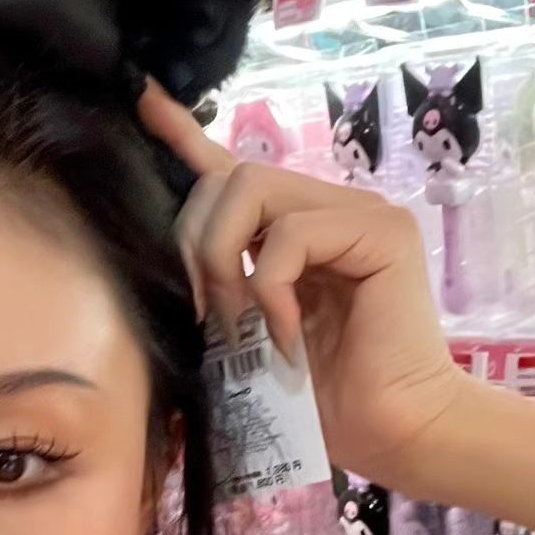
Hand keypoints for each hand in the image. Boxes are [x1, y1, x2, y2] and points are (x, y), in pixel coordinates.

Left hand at [140, 84, 468, 490]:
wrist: (390, 433)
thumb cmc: (320, 400)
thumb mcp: (245, 337)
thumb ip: (220, 289)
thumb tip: (169, 264)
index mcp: (292, 230)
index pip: (231, 168)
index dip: (184, 136)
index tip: (144, 101)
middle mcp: (327, 209)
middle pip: (229, 179)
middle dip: (196, 243)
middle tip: (209, 315)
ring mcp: (360, 214)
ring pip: (253, 193)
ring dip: (226, 262)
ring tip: (243, 326)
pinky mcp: (383, 232)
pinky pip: (292, 235)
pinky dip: (272, 290)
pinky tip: (287, 336)